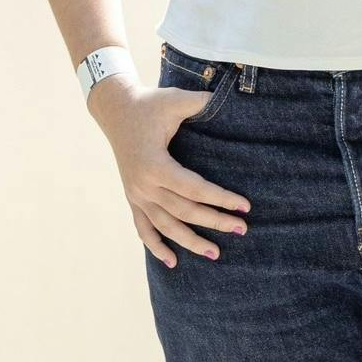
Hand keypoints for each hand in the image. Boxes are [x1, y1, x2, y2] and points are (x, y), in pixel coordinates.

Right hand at [87, 74, 252, 268]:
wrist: (116, 110)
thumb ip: (199, 102)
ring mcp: (136, 195)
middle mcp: (143, 186)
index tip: (244, 206)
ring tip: (215, 253)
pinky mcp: (132, 198)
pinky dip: (156, 247)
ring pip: (166, 226)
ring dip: (190, 242)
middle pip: (184, 211)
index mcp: (155, 165)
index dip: (221, 198)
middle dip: (214, 221)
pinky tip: (172, 263)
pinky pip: (143, 229)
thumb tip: (224, 99)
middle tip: (242, 229)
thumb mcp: (173, 100)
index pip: (194, 189)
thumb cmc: (149, 104)